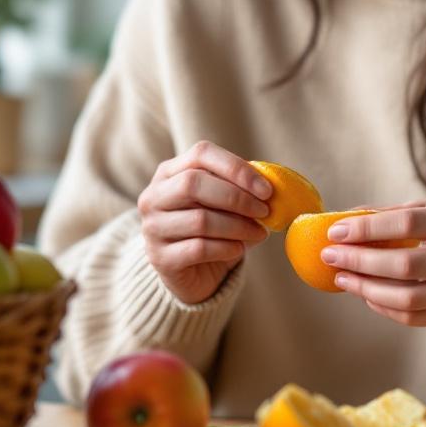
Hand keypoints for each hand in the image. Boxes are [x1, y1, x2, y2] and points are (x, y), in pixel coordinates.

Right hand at [138, 141, 272, 304]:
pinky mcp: (161, 258)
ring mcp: (153, 228)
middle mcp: (153, 196)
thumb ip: (241, 188)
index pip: (201, 154)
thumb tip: (272, 186)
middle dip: (237, 198)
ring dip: (238, 226)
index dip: (236, 168)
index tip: (266, 189)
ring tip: (258, 233)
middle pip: (193, 183)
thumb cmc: (211, 229)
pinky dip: (227, 248)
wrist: (191, 272)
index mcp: (169, 172)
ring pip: (200, 219)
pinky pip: (199, 248)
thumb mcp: (223, 202)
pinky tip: (239, 249)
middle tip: (264, 211)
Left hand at [320, 202, 425, 329]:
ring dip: (365, 289)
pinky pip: (413, 318)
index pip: (407, 224)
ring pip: (406, 298)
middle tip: (330, 256)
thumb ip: (395, 214)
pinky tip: (366, 295)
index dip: (367, 228)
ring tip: (342, 277)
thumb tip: (344, 218)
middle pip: (404, 265)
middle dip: (359, 261)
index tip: (336, 231)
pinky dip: (383, 307)